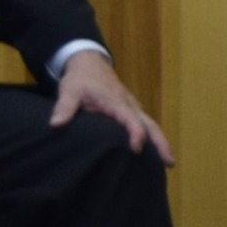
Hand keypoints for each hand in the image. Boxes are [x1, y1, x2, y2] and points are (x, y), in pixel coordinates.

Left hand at [47, 50, 174, 162]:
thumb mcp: (69, 90)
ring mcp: (132, 108)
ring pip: (151, 125)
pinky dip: (153, 137)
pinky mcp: (131, 111)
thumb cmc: (80, 79)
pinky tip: (154, 152)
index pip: (130, 119)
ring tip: (169, 163)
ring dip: (161, 142)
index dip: (135, 133)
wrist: (90, 64)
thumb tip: (55, 125)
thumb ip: (64, 107)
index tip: (136, 149)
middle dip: (161, 142)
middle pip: (150, 124)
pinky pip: (146, 125)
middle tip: (170, 162)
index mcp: (116, 102)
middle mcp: (129, 106)